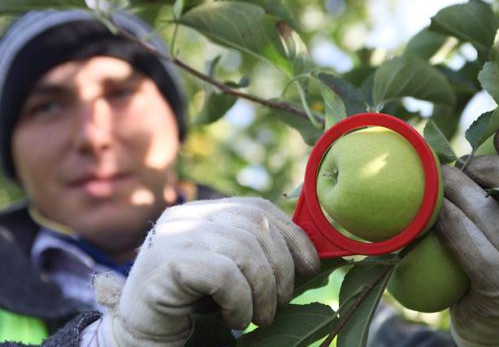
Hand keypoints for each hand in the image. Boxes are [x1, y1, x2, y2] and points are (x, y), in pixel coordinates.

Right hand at [94, 197, 319, 346]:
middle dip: (281, 268)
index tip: (310, 266)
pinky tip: (236, 319)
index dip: (291, 234)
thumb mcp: (232, 272)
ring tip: (261, 317)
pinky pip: (225, 275)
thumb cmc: (193, 304)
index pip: (257, 208)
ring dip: (263, 291)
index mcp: (202, 212)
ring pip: (245, 250)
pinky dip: (241, 302)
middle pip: (256, 226)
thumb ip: (259, 255)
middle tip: (280, 304)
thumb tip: (311, 257)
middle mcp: (186, 216)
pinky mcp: (167, 261)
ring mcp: (174, 235)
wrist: (143, 335)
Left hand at [435, 129, 498, 346]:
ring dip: (459, 191)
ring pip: (495, 216)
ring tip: (438, 183)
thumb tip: (465, 154)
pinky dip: (451, 224)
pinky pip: (475, 249)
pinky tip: (436, 215)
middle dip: (491, 168)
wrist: (494, 324)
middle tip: (459, 166)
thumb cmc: (494, 261)